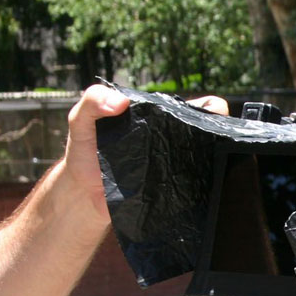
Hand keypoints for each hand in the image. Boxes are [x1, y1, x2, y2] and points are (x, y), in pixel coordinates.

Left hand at [60, 87, 230, 223]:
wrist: (82, 194)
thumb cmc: (83, 151)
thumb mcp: (79, 120)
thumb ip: (92, 101)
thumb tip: (120, 102)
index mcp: (160, 115)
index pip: (201, 107)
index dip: (213, 110)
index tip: (207, 118)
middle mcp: (174, 138)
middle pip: (211, 133)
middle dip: (216, 137)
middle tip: (203, 146)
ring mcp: (177, 166)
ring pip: (207, 161)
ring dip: (209, 162)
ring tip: (201, 166)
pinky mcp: (175, 191)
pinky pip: (195, 187)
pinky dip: (200, 187)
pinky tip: (194, 187)